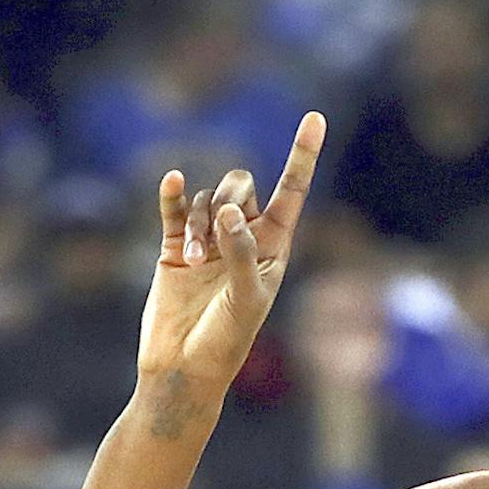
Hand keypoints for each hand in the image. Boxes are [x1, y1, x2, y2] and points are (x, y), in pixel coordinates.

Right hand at [136, 111, 324, 388]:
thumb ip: (241, 252)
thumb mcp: (246, 299)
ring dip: (199, 222)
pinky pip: (174, 209)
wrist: (182, 370)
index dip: (303, 156)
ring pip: (207, 200)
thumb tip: (229, 210)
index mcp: (273, 248)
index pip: (292, 192)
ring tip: (194, 259)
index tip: (315, 118)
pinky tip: (173, 182)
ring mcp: (208, 241)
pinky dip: (173, 195)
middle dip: (230, 197)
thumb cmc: (225, 342)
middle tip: (217, 234)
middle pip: (241, 186)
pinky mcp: (174, 248)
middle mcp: (242, 238)